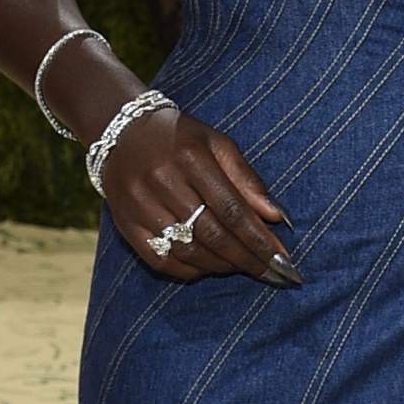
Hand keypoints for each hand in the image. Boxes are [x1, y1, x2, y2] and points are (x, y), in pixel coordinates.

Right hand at [100, 105, 300, 285]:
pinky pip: (161, 260)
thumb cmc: (180, 138)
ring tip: (241, 266)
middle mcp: (162, 181)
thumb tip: (276, 217)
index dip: (259, 239)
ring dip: (221, 266)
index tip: (282, 258)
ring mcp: (140, 205)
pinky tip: (208, 267)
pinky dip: (189, 270)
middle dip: (246, 258)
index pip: (232, 209)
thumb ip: (246, 179)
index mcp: (190, 157)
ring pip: (188, 251)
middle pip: (212, 234)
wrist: (121, 132)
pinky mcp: (125, 222)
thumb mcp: (216, 143)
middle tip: (269, 271)